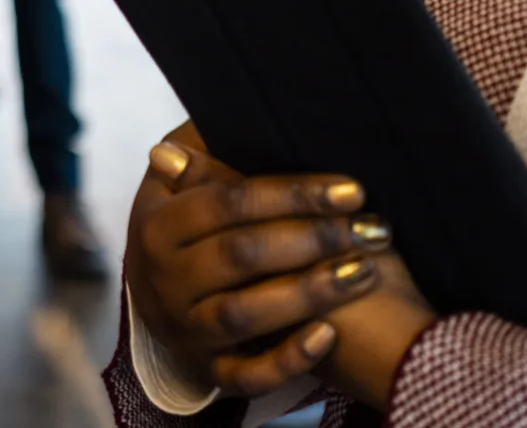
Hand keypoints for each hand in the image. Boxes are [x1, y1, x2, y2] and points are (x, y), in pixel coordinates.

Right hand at [123, 125, 409, 399]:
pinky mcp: (208, 371)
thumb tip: (170, 152)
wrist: (156, 300)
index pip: (226, 203)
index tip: (350, 190)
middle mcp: (165, 280)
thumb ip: (198, 172)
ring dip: (308, 292)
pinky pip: (248, 374)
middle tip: (370, 228)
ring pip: (244, 313)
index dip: (290, 194)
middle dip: (312, 238)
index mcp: (157, 226)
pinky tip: (329, 336)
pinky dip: (288, 360)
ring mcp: (185, 329)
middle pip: (240, 254)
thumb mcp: (181, 195)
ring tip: (363, 271)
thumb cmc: (186, 232)